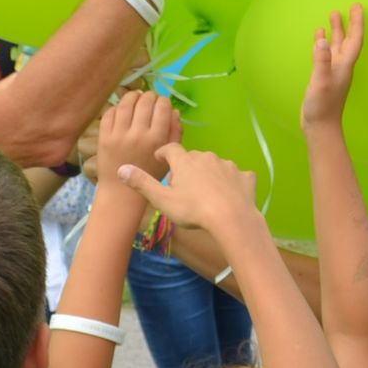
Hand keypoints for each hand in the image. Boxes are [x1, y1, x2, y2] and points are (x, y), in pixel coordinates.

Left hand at [94, 90, 176, 187]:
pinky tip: (122, 108)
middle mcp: (138, 134)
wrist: (123, 192)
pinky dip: (117, 107)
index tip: (163, 103)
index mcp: (156, 139)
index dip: (164, 101)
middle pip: (144, 102)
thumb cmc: (150, 173)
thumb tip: (174, 111)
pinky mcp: (104, 137)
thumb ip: (175, 133)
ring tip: (136, 97)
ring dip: (133, 96)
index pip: (162, 107)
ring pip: (126, 103)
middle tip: (150, 98)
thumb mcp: (170, 157)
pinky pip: (110, 113)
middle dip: (150, 96)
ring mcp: (118, 135)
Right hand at [117, 144, 260, 237]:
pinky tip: (231, 195)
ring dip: (209, 175)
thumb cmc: (192, 209)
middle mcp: (206, 157)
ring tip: (206, 193)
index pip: (170, 149)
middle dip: (186, 168)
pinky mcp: (245, 176)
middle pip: (193, 158)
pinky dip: (232, 183)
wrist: (232, 218)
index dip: (164, 153)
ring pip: (215, 166)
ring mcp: (228, 165)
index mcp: (185, 161)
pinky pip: (237, 176)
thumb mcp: (162, 200)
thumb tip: (121, 169)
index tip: (160, 159)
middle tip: (182, 187)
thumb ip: (142, 183)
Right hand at [300, 5, 364, 130]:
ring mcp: (333, 72)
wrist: (320, 127)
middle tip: (346, 7)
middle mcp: (341, 67)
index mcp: (344, 66)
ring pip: (336, 46)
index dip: (357, 23)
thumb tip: (322, 40)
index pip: (354, 40)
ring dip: (335, 32)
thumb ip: (321, 61)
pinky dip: (323, 45)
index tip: (358, 7)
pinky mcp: (324, 77)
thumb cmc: (322, 107)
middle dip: (347, 24)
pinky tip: (318, 39)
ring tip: (332, 16)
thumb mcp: (320, 82)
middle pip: (347, 40)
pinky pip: (326, 55)